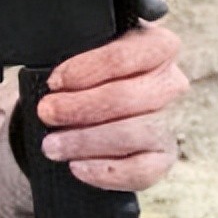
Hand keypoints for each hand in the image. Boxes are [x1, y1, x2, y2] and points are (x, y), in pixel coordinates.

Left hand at [35, 21, 186, 191]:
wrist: (101, 107)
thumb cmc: (94, 73)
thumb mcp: (88, 53)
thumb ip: (78, 55)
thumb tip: (54, 78)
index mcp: (156, 46)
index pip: (124, 56)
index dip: (86, 70)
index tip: (54, 82)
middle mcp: (170, 82)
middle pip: (126, 97)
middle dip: (79, 107)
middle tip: (46, 113)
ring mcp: (171, 121)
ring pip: (133, 134)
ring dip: (86, 141)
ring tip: (52, 145)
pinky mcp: (164, 156)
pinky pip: (141, 170)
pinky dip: (105, 171)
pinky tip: (78, 166)